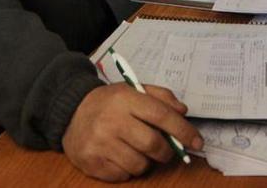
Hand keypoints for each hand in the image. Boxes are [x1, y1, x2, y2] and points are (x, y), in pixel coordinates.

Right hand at [62, 83, 202, 181]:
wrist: (70, 112)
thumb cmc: (108, 103)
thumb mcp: (132, 90)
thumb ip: (160, 96)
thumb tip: (182, 112)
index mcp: (124, 99)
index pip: (162, 116)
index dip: (183, 130)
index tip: (197, 141)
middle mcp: (111, 121)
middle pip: (153, 145)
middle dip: (166, 151)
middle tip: (165, 149)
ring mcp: (100, 144)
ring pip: (140, 164)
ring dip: (145, 161)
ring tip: (135, 149)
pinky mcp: (92, 162)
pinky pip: (124, 175)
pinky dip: (128, 169)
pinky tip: (119, 155)